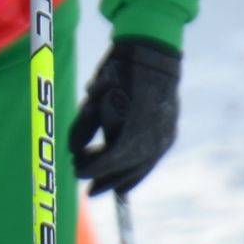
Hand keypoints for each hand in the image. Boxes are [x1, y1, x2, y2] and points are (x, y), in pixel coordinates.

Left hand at [70, 37, 180, 195]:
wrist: (150, 55)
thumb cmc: (116, 75)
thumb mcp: (92, 101)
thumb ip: (82, 129)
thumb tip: (73, 152)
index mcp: (130, 133)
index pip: (107, 162)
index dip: (89, 169)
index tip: (76, 171)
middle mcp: (151, 141)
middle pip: (125, 170)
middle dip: (106, 179)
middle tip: (90, 188)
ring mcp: (163, 138)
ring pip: (141, 168)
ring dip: (123, 178)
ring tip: (108, 187)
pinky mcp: (169, 133)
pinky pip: (152, 159)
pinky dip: (139, 169)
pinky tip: (128, 176)